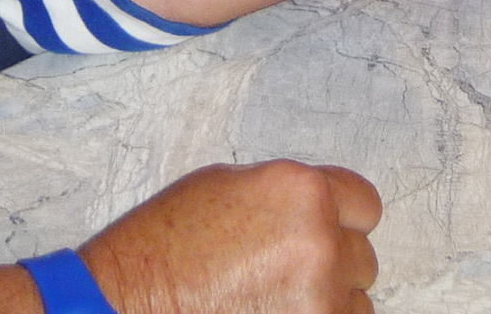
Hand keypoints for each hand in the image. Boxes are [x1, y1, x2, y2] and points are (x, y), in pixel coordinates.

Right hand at [81, 161, 382, 313]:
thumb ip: (286, 194)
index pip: (364, 205)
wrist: (126, 302)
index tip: (324, 233)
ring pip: (356, 303)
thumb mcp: (226, 188)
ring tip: (273, 300)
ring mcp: (318, 298)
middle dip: (331, 264)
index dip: (341, 221)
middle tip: (282, 274)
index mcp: (300, 191)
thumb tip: (322, 209)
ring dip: (328, 303)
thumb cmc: (165, 246)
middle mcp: (319, 241)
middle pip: (362, 257)